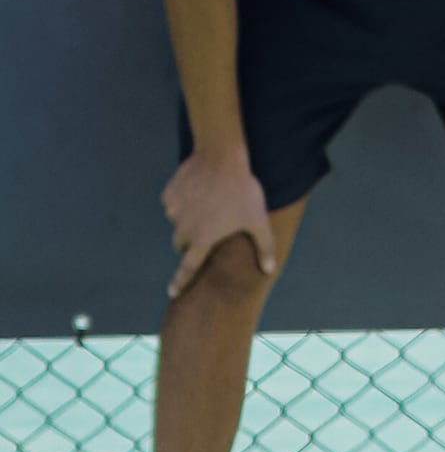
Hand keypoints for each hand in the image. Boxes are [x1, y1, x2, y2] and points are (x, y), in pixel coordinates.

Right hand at [161, 151, 275, 298]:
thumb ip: (264, 247)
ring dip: (189, 219)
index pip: (188, 268)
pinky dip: (184, 201)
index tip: (172, 293)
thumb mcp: (258, 220)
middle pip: (183, 243)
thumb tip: (269, 270)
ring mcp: (173, 211)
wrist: (221, 159)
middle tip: (212, 227)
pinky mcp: (168, 195)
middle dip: (194, 240)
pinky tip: (200, 190)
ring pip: (179, 222)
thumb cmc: (243, 192)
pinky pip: (174, 203)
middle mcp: (183, 229)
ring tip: (210, 203)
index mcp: (202, 239)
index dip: (180, 281)